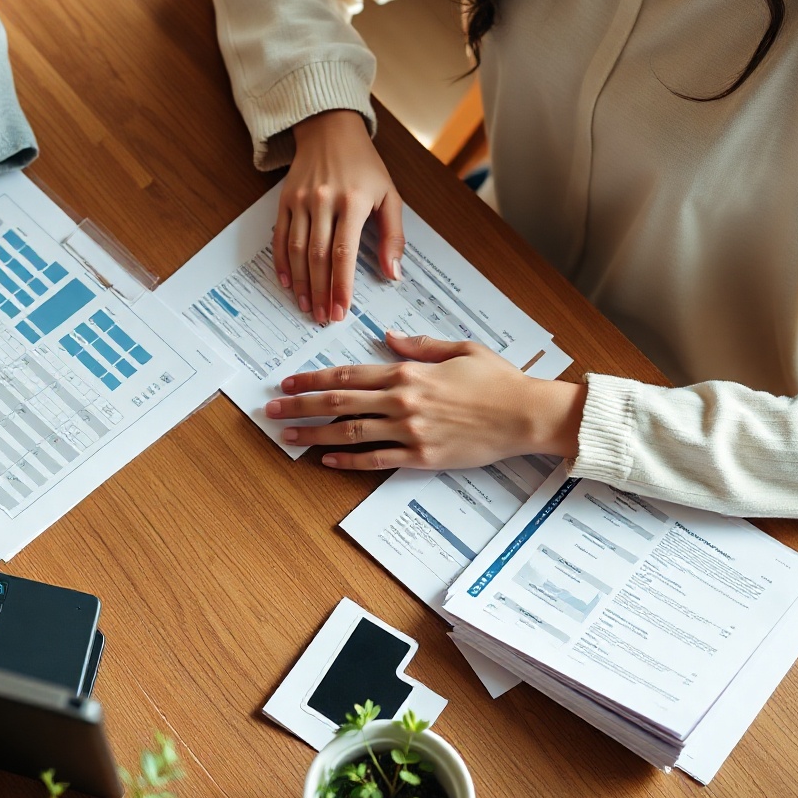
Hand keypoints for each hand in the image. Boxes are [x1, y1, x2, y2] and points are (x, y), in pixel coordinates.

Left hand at [265, 332, 586, 471]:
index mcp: (409, 372)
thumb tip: (387, 337)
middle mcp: (403, 401)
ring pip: (351, 432)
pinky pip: (378, 460)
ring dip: (315, 435)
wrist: (525, 415)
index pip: (349, 374)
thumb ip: (419, 344)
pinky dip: (349, 460)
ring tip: (288, 435)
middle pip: (339, 402)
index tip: (290, 381)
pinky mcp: (423, 457)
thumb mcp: (458, 348)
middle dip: (301, 405)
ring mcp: (411, 432)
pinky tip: (327, 460)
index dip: (315, 378)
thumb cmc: (496, 379)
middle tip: (272, 408)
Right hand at [274, 109, 402, 324]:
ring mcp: (301, 200)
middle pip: (318, 256)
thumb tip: (392, 274)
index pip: (344, 253)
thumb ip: (393, 235)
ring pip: (297, 250)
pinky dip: (282, 262)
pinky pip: (280, 236)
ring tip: (308, 306)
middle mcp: (324, 201)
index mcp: (353, 201)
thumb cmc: (364, 165)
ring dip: (301, 283)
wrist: (330, 130)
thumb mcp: (390, 195)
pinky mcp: (285, 199)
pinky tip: (288, 282)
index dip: (342, 285)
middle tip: (325, 317)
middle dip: (321, 291)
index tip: (342, 310)